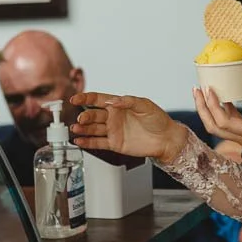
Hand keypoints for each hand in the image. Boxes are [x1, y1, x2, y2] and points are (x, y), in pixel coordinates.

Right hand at [70, 92, 186, 161]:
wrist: (166, 139)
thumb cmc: (158, 120)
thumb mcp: (145, 105)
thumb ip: (128, 101)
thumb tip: (112, 100)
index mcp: (119, 105)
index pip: (98, 99)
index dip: (85, 98)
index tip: (75, 98)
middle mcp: (113, 117)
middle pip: (93, 115)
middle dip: (85, 116)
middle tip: (81, 118)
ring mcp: (113, 131)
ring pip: (93, 129)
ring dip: (83, 129)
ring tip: (76, 129)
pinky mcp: (115, 144)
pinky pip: (98, 143)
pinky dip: (88, 142)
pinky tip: (79, 141)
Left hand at [194, 75, 241, 174]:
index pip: (222, 122)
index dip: (212, 106)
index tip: (208, 89)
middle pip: (213, 127)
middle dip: (202, 109)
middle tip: (197, 90)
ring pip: (219, 128)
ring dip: (210, 111)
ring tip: (206, 93)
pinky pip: (231, 126)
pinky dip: (224, 113)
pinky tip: (226, 100)